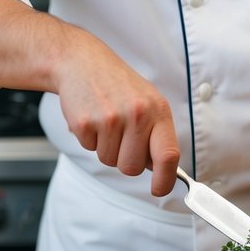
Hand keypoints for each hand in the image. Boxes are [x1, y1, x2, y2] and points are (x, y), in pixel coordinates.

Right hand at [0, 0, 181, 197]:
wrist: (81, 61)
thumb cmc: (117, 85)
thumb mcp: (147, 102)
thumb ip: (157, 134)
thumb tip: (162, 170)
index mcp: (157, 111)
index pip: (168, 155)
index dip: (165, 180)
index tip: (159, 189)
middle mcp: (137, 115)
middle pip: (132, 167)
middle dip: (125, 159)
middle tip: (120, 137)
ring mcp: (111, 119)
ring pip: (109, 161)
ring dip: (105, 147)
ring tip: (106, 121)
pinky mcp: (86, 123)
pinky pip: (88, 149)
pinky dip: (88, 139)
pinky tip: (92, 117)